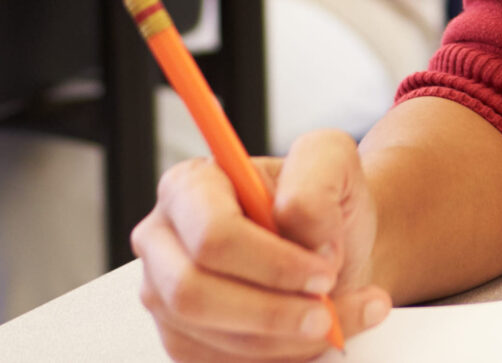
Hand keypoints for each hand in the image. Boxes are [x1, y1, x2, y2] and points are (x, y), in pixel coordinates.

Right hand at [135, 130, 390, 362]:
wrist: (327, 249)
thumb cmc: (322, 202)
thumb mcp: (332, 159)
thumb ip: (315, 178)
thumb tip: (297, 227)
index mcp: (189, 186)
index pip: (212, 235)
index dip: (271, 263)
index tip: (323, 272)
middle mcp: (164, 243)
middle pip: (194, 295)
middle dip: (272, 313)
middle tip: (327, 313)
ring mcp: (165, 297)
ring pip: (214, 338)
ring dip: (286, 340)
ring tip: (337, 321)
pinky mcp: (182, 340)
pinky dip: (279, 357)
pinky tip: (310, 337)